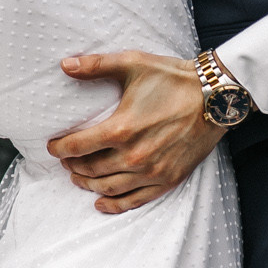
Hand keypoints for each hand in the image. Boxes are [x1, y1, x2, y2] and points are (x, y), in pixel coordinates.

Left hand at [47, 51, 231, 211]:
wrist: (215, 97)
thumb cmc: (173, 78)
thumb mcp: (133, 63)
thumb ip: (96, 65)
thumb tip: (65, 65)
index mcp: (122, 128)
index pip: (78, 146)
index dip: (60, 148)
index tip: (52, 147)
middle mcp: (134, 156)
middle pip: (90, 169)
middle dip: (72, 166)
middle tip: (65, 160)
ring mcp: (152, 172)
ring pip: (109, 188)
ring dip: (88, 185)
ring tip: (78, 177)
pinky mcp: (168, 180)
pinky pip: (135, 200)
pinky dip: (114, 204)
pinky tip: (100, 202)